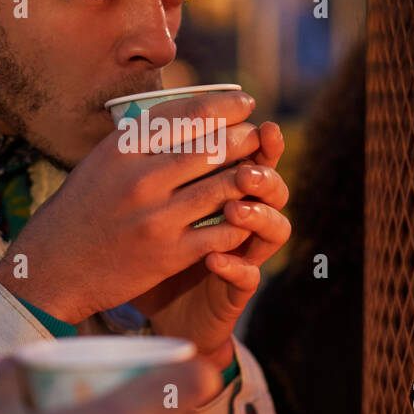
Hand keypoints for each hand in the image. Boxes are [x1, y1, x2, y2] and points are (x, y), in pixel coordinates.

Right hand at [0, 91, 262, 323]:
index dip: (225, 105)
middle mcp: (140, 178)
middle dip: (245, 138)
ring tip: (261, 171)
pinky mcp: (169, 254)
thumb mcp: (100, 161)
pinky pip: (222, 231)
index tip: (245, 103)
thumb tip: (186, 111)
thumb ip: (139, 138)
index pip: (188, 113)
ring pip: (224, 186)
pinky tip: (247, 213)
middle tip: (258, 136)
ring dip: (250, 176)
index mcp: (123, 149)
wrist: (52, 268)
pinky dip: (240, 220)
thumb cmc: (80, 210)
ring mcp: (157, 218)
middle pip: (213, 146)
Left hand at [132, 121, 290, 365]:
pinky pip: (249, 276)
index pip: (250, 155)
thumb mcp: (151, 204)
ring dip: (258, 215)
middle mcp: (244, 218)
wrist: (156, 303)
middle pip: (272, 186)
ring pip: (277, 228)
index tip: (247, 111)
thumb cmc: (151, 248)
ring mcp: (245, 254)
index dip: (252, 134)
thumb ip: (157, 166)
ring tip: (235, 209)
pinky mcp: (236, 289)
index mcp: (226, 190)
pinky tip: (214, 259)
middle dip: (263, 171)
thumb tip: (137, 116)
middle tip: (247, 164)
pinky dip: (235, 267)